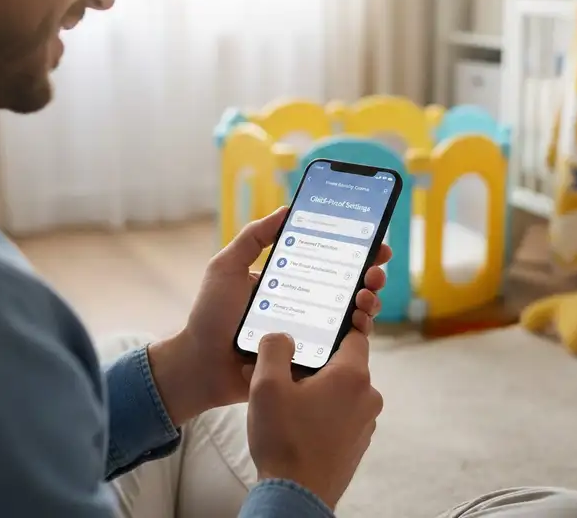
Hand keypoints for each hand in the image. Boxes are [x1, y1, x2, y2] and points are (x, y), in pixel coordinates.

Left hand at [148, 208, 390, 425]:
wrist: (200, 366)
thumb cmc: (211, 315)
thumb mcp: (227, 267)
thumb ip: (253, 237)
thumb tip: (287, 209)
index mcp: (290, 280)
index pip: (329, 261)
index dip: (356, 251)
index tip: (375, 242)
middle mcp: (305, 304)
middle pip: (349, 287)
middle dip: (371, 275)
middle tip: (376, 270)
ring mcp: (311, 333)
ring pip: (353, 316)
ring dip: (369, 302)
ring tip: (367, 295)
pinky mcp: (311, 360)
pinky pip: (343, 348)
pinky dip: (359, 333)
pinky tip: (362, 322)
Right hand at [247, 329, 382, 510]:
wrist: (295, 499)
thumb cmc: (284, 440)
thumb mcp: (267, 384)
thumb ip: (274, 348)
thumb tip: (283, 338)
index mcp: (353, 376)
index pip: (353, 335)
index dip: (334, 327)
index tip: (314, 329)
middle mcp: (367, 396)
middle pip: (342, 363)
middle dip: (313, 362)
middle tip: (283, 369)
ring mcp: (365, 422)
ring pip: (340, 390)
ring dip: (315, 388)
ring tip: (282, 397)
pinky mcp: (357, 443)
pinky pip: (340, 413)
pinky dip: (321, 410)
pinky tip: (293, 420)